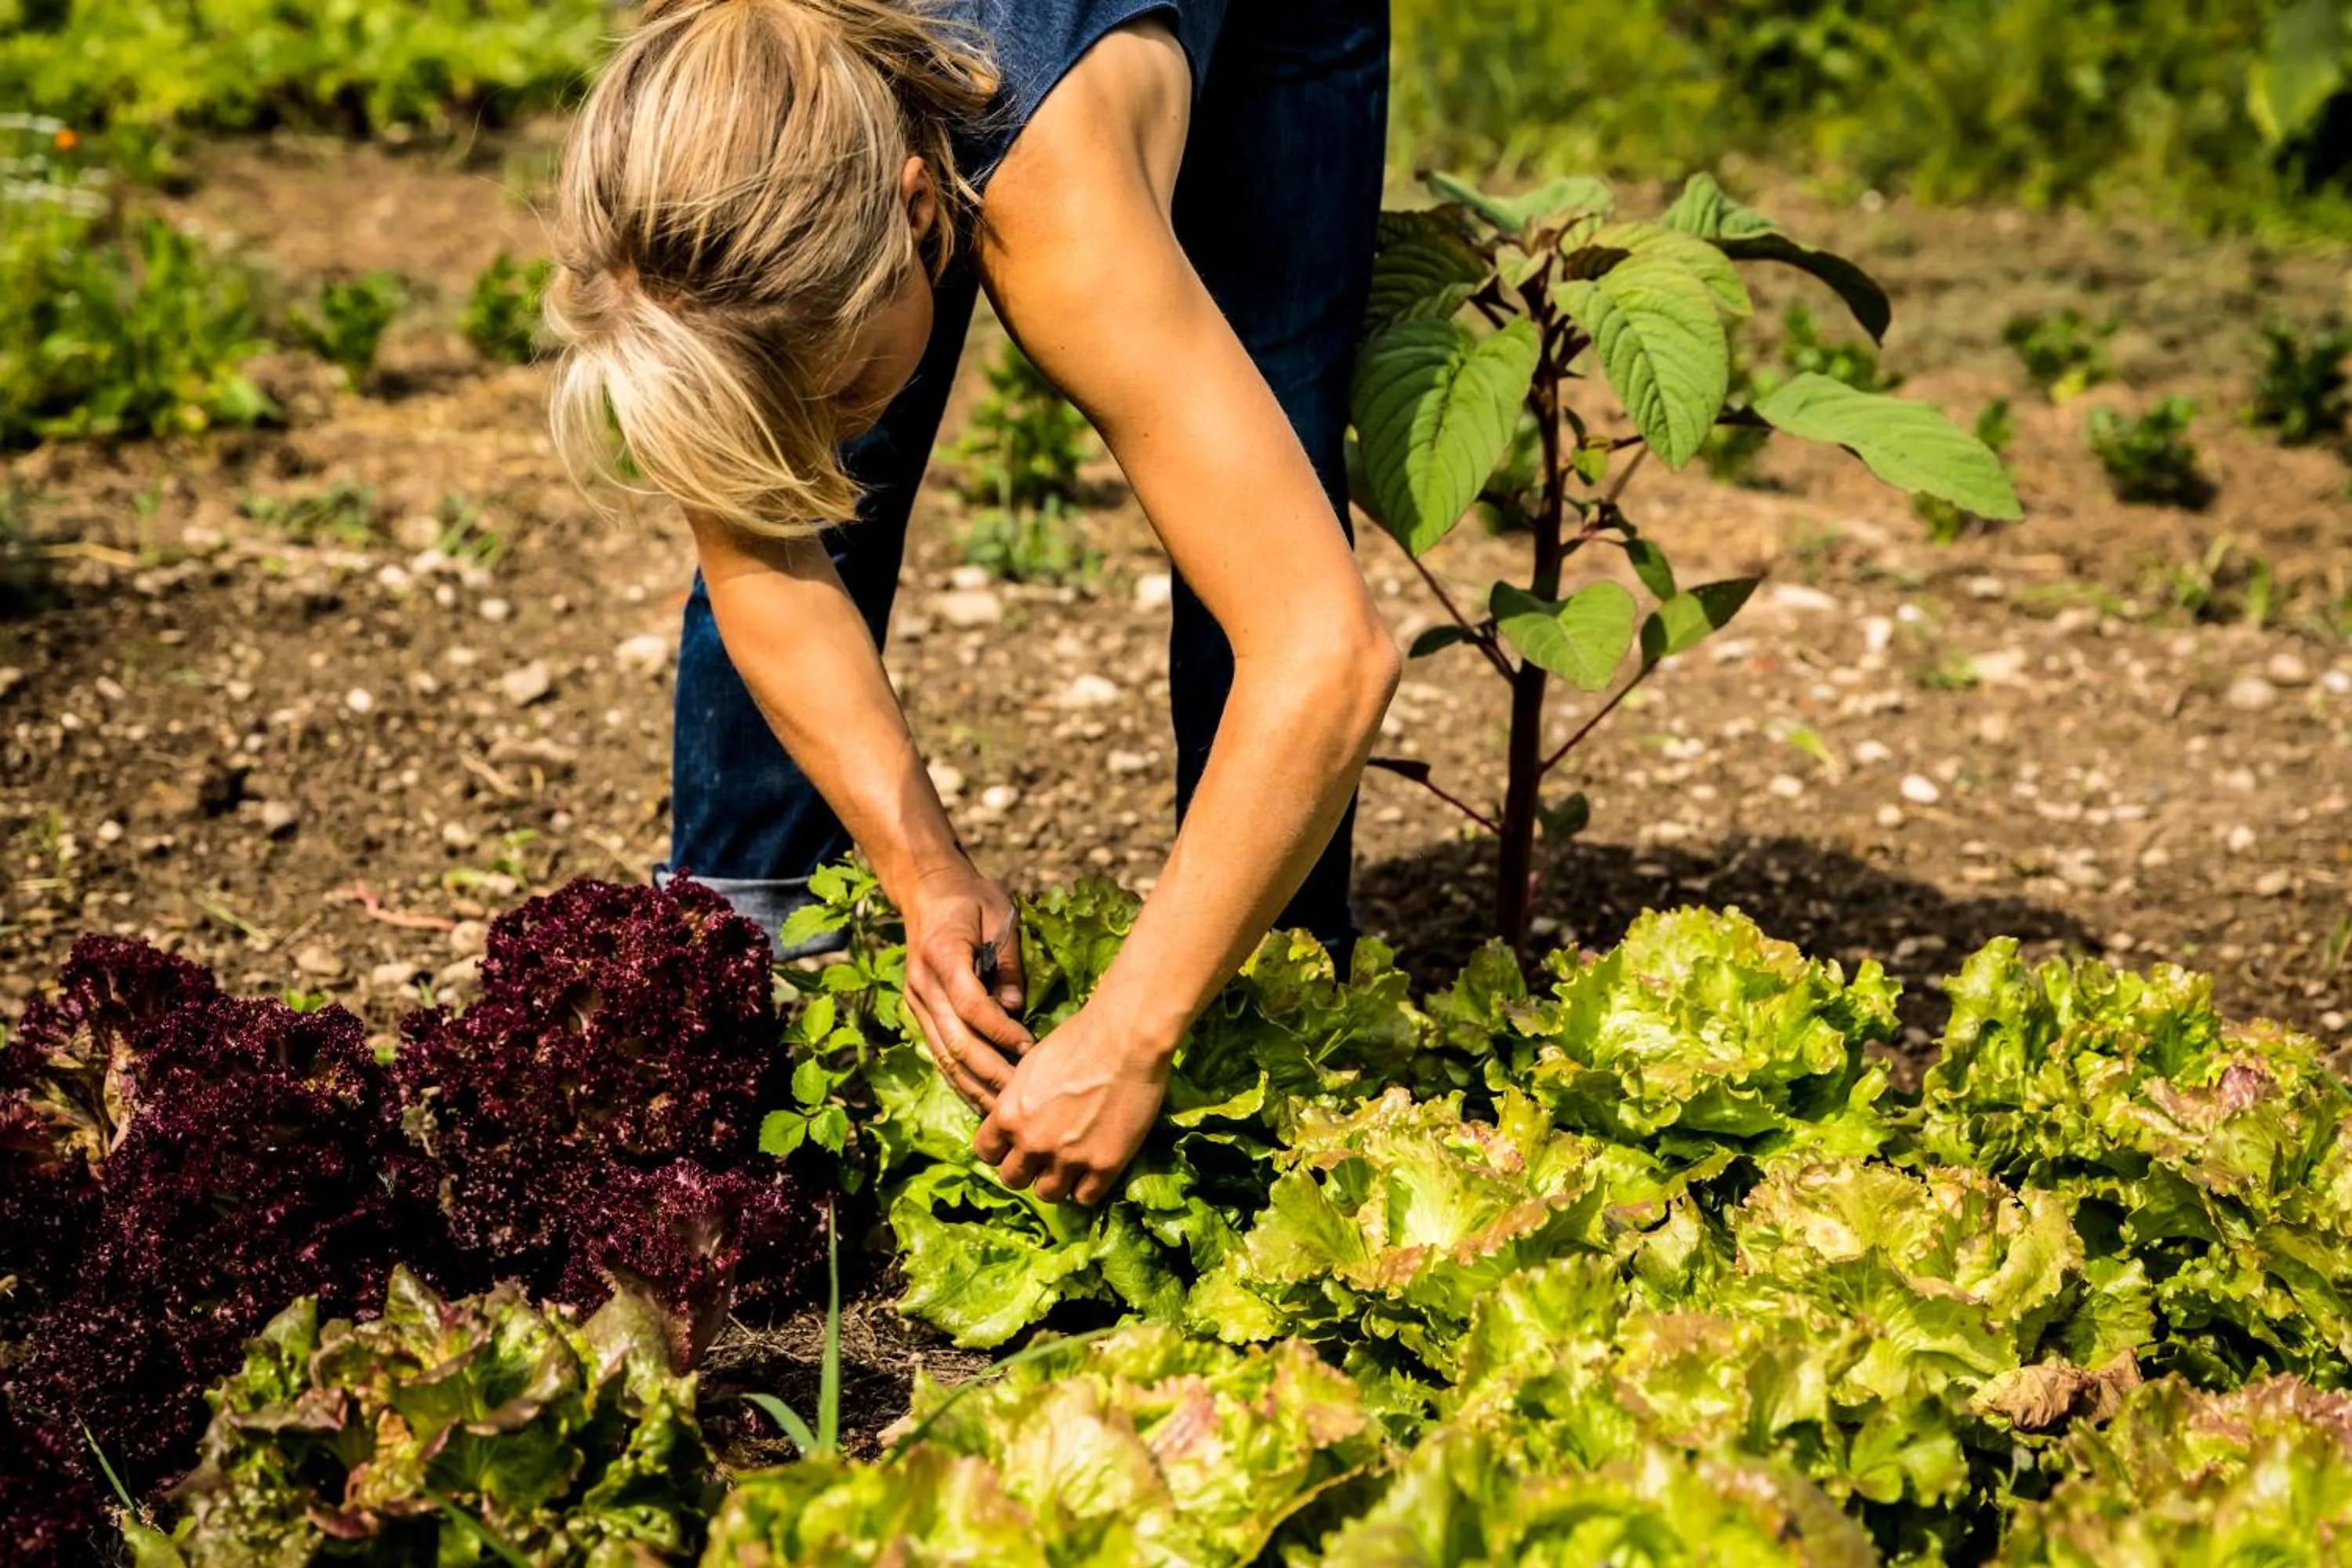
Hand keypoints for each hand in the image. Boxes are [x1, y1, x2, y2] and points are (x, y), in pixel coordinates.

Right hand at [899, 861, 1029, 1113]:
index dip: (1002, 1031)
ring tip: (1002, 1109)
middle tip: (1023, 1094)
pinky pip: (938, 1051)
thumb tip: (1015, 1007)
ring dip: (973, 1085)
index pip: (972, 1005)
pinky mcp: (918, 1011)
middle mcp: (922, 984)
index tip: (1031, 1048)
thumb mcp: (1000, 915)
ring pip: (943, 1054)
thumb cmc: (970, 899)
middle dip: (991, 1071)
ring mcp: (916, 1001)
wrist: (926, 890)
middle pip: (955, 1040)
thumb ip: (1007, 961)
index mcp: (943, 955)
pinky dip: (959, 1077)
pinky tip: (980, 1097)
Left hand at [974, 1002, 1169, 1206]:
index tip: (1015, 1145)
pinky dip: (1088, 1187)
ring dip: (1057, 1182)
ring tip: (1072, 1166)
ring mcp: (1067, 1157)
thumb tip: (1018, 1115)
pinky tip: (1095, 1169)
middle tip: (1044, 1158)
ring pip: (1048, 1194)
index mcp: (1009, 1114)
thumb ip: (1019, 1099)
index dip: (1002, 1150)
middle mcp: (1032, 1142)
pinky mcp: (1104, 1165)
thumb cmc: (1079, 1039)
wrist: (1125, 1039)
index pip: (986, 1153)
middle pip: (1013, 1179)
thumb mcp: (1031, 1065)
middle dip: (1026, 1170)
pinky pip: (1085, 1197)